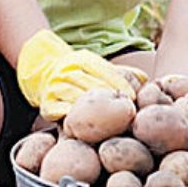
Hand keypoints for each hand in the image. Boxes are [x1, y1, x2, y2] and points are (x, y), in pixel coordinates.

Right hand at [16, 30, 136, 119]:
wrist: (41, 69)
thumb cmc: (79, 72)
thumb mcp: (97, 65)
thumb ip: (122, 72)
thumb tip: (146, 81)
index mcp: (83, 60)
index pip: (106, 72)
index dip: (121, 86)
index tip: (134, 99)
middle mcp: (67, 71)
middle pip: (92, 86)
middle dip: (110, 100)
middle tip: (126, 113)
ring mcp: (55, 87)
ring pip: (76, 98)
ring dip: (92, 111)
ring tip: (109, 122)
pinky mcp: (45, 103)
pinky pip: (58, 112)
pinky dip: (71, 119)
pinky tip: (84, 127)